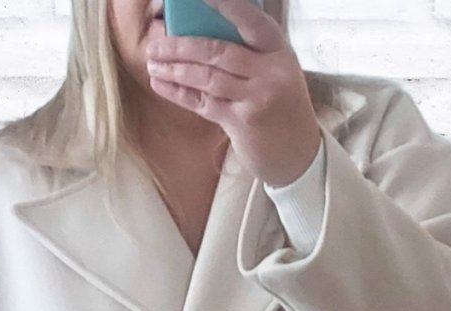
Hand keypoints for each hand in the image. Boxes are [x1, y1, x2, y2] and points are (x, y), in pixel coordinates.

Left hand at [145, 0, 322, 188]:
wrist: (298, 154)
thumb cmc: (281, 106)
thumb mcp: (277, 71)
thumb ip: (250, 53)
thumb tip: (203, 30)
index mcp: (279, 50)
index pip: (249, 19)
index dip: (224, 4)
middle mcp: (270, 72)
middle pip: (218, 51)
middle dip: (181, 46)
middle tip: (156, 44)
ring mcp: (256, 98)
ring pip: (207, 77)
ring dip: (175, 69)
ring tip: (153, 63)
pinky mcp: (242, 123)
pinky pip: (203, 103)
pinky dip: (179, 93)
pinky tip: (161, 85)